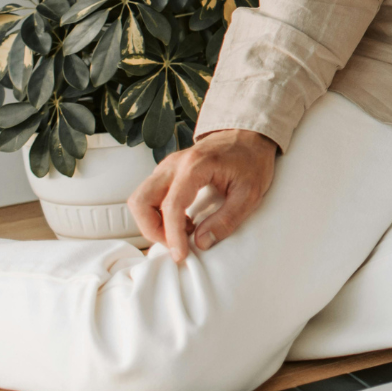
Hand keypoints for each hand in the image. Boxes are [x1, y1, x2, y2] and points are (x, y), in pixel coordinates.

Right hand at [127, 128, 277, 262]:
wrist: (249, 135)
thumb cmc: (251, 160)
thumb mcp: (250, 193)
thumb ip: (226, 220)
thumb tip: (201, 243)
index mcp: (195, 166)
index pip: (171, 206)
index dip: (172, 235)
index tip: (180, 255)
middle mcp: (174, 164)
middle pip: (140, 200)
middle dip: (151, 229)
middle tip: (175, 243)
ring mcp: (167, 166)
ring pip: (140, 198)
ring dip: (153, 222)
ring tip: (183, 231)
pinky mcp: (167, 172)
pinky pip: (149, 195)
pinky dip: (157, 214)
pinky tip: (183, 220)